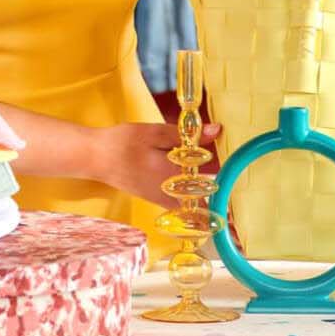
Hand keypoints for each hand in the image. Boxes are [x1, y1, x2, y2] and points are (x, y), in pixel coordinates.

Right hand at [85, 117, 222, 210]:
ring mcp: (161, 199)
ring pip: (194, 203)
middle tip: (234, 186)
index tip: (239, 176)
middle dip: (221, 193)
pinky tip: (197, 187)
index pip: (210, 181)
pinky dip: (193, 198)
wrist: (95, 158)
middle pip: (205, 198)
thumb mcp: (154, 132)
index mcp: (172, 174)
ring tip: (220, 187)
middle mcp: (169, 192)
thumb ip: (185, 135)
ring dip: (207, 196)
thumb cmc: (122, 143)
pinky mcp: (155, 198)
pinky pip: (181, 204)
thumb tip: (216, 131)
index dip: (228, 181)